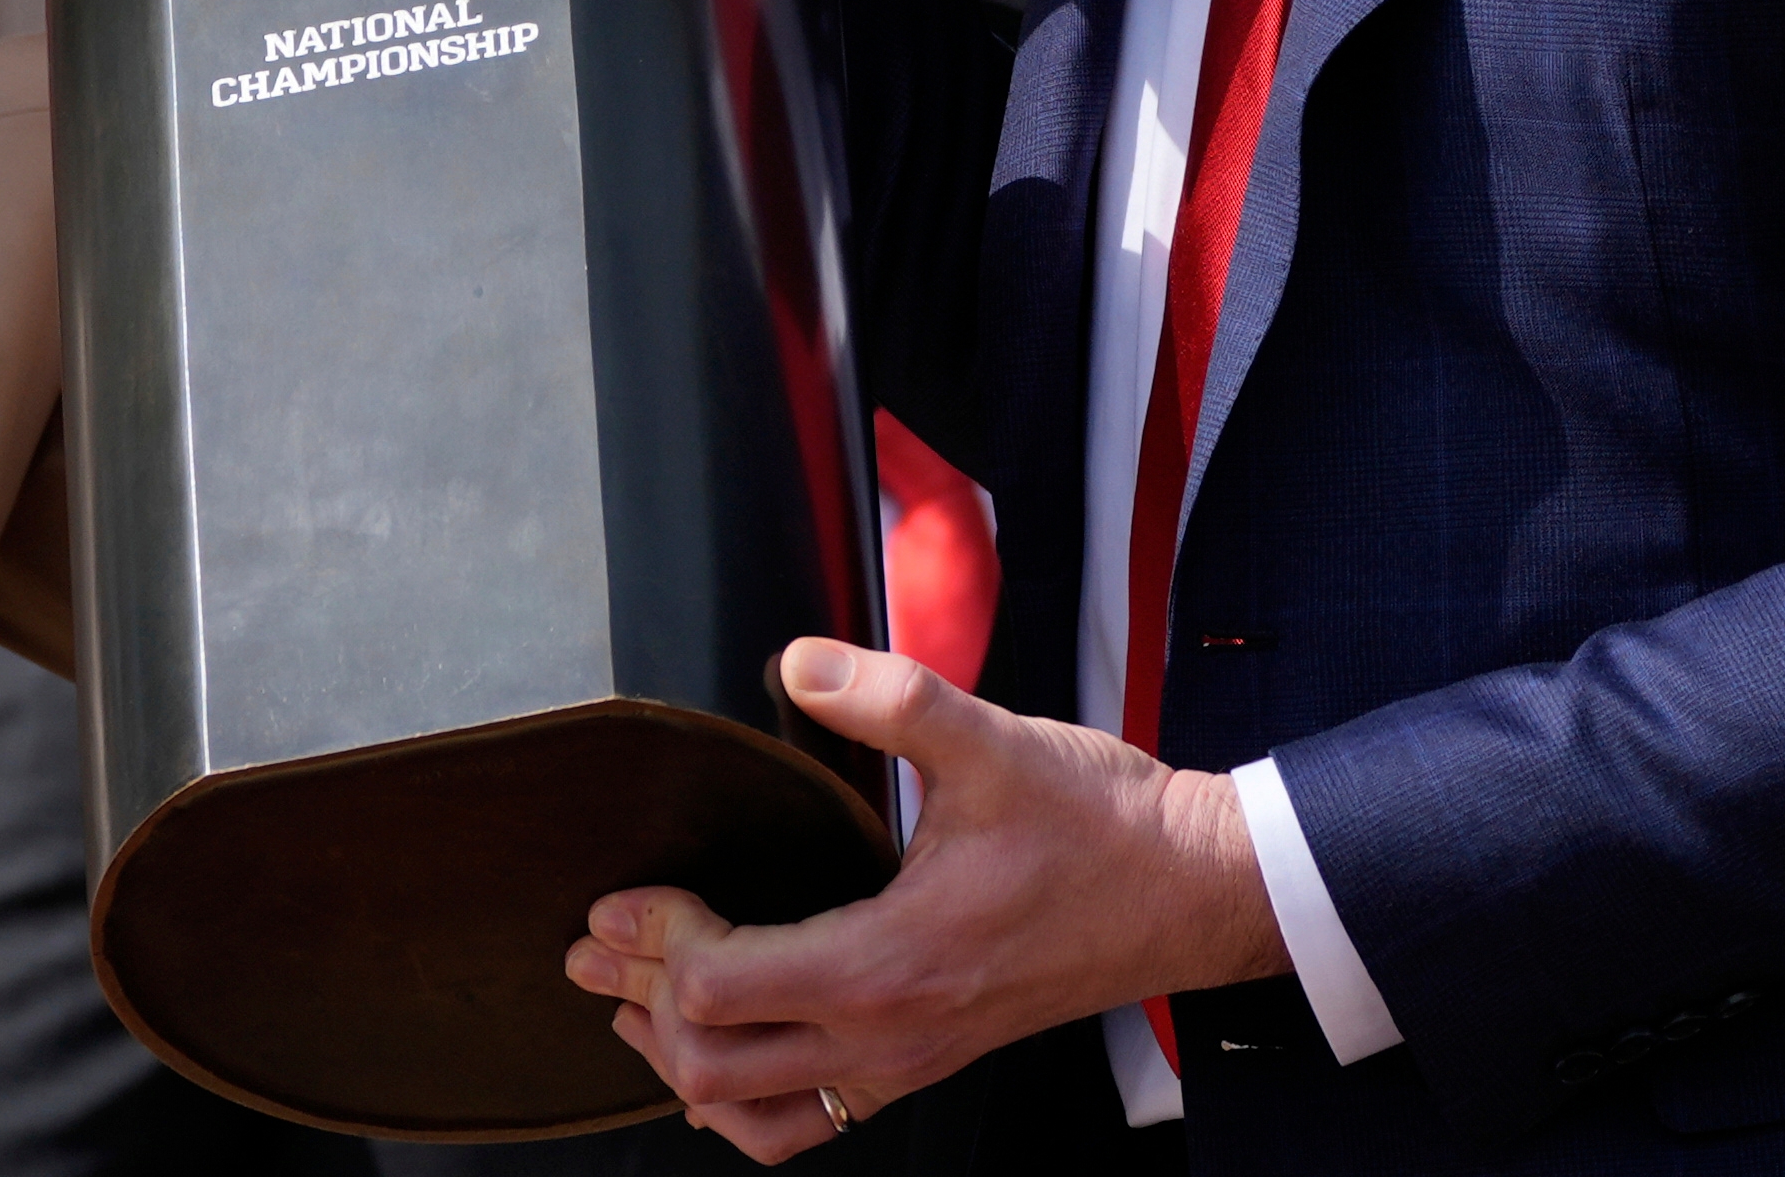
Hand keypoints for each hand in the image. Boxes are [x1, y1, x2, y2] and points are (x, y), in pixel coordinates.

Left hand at [566, 639, 1285, 1159]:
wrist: (1193, 891)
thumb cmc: (1101, 824)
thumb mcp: (993, 740)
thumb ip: (889, 697)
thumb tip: (797, 662)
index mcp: (888, 963)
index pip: (720, 987)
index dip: (651, 939)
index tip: (620, 895)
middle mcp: (889, 1034)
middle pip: (713, 1063)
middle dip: (638, 999)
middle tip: (592, 942)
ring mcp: (910, 1060)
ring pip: (754, 1113)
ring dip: (683, 1061)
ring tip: (634, 1002)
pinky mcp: (930, 1060)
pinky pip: (812, 1121)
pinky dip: (747, 1102)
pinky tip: (724, 1058)